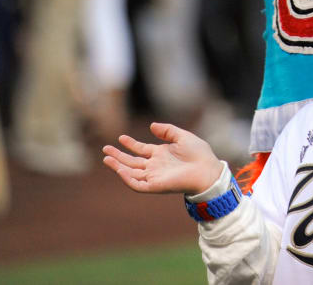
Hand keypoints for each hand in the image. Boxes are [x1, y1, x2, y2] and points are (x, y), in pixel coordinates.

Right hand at [102, 122, 223, 195]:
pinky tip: (120, 170)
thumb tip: (151, 125)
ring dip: (118, 166)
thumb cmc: (199, 153)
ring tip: (106, 158)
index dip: (130, 144)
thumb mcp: (182, 136)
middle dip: (118, 156)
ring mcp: (154, 176)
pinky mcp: (155, 186)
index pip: (140, 149)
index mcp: (161, 154)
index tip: (120, 137)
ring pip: (131, 172)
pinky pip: (138, 184)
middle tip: (105, 149)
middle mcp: (155, 166)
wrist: (207, 169)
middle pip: (132, 161)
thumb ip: (167, 131)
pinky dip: (128, 179)